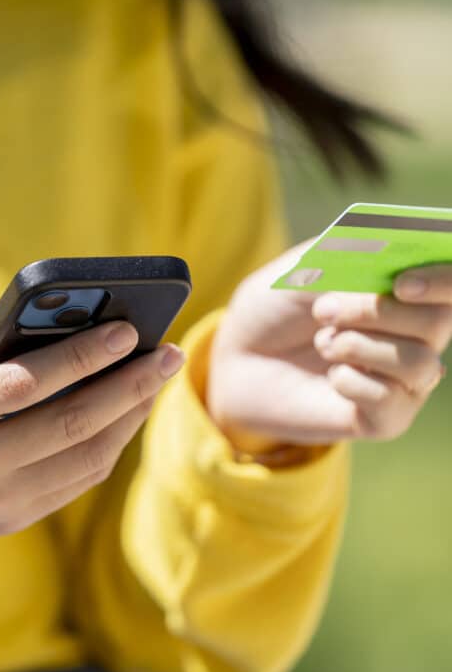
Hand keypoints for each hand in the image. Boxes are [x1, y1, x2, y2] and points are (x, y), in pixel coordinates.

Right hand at [0, 297, 184, 589]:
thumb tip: (26, 312)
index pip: (23, 385)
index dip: (82, 356)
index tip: (127, 328)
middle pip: (70, 425)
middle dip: (129, 386)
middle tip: (166, 352)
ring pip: (84, 460)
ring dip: (129, 417)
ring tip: (156, 380)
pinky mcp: (4, 521)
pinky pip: (74, 483)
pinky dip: (109, 447)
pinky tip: (126, 414)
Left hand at [206, 244, 450, 450]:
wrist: (239, 357)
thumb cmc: (274, 307)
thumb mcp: (301, 269)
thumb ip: (346, 255)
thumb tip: (390, 253)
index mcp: (404, 291)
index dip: (442, 280)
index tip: (400, 283)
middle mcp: (415, 334)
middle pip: (439, 322)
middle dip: (375, 312)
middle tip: (323, 311)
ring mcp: (403, 379)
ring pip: (420, 363)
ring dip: (359, 347)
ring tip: (323, 343)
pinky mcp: (384, 418)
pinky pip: (391, 400)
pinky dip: (352, 381)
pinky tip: (330, 376)